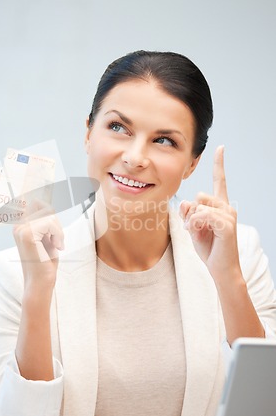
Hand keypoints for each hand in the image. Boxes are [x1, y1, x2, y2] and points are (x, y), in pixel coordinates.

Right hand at [13, 201, 64, 291]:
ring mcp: (21, 229)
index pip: (33, 201)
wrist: (41, 282)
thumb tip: (46, 204)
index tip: (47, 195)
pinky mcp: (28, 234)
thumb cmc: (45, 263)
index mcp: (20, 226)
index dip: (43, 201)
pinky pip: (50, 223)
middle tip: (57, 239)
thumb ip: (46, 222)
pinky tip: (57, 247)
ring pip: (49, 215)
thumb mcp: (46, 238)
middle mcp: (18, 226)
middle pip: (44, 207)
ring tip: (57, 244)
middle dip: (56, 222)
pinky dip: (59, 235)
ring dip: (58, 231)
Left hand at [179, 145, 241, 284]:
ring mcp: (228, 215)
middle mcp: (227, 207)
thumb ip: (188, 212)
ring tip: (198, 232)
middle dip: (191, 212)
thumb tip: (186, 201)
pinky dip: (195, 224)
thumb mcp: (192, 227)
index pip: (219, 181)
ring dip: (192, 221)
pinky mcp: (227, 224)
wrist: (219, 268)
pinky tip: (200, 233)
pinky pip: (203, 215)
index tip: (220, 147)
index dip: (219, 164)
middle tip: (195, 227)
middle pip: (199, 195)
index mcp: (219, 205)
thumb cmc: (208, 247)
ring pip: (199, 206)